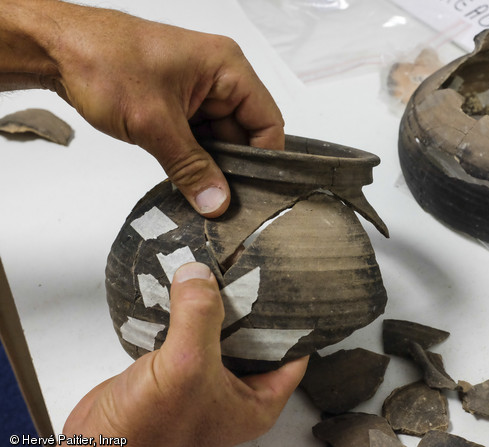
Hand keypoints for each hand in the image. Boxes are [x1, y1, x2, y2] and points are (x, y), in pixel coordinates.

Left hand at [2, 1, 284, 216]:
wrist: (56, 49)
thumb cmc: (102, 61)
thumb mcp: (155, 123)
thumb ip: (191, 167)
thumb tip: (218, 201)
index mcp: (227, 67)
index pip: (267, 120)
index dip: (263, 158)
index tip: (252, 191)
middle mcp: (218, 77)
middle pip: (244, 133)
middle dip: (231, 166)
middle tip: (221, 199)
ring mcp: (197, 90)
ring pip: (219, 138)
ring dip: (208, 163)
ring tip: (198, 188)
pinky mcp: (177, 102)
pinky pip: (197, 136)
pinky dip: (191, 156)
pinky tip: (183, 175)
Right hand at [63, 263, 307, 446]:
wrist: (97, 444)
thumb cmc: (148, 429)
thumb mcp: (186, 366)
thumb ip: (198, 316)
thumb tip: (200, 273)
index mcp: (257, 401)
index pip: (292, 353)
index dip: (292, 319)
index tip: (288, 285)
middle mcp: (235, 390)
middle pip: (256, 336)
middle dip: (251, 304)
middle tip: (251, 267)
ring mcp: (205, 379)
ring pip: (222, 331)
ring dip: (217, 304)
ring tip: (220, 267)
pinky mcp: (176, 370)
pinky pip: (191, 331)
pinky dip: (188, 310)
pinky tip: (186, 286)